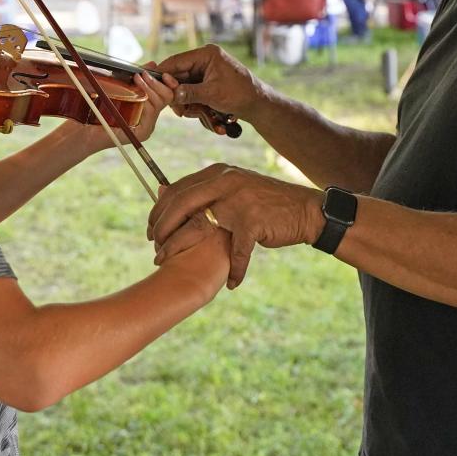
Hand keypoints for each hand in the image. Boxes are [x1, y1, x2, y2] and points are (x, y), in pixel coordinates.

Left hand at [84, 66, 176, 151]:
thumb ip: (137, 77)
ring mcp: (147, 127)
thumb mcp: (120, 86)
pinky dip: (146, 98)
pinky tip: (135, 90)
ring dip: (149, 86)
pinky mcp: (143, 133)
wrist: (84, 128)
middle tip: (142, 74)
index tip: (161, 72)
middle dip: (156, 82)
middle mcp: (149, 119)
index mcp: (146, 108)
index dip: (166, 81)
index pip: (166, 93)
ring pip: (160, 102)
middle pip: (167, 97)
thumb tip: (153, 64)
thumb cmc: (97, 106)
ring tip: (137, 78)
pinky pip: (151, 112)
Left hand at [148, 163, 323, 288]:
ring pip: (198, 226)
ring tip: (171, 264)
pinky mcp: (252, 222)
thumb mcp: (232, 187)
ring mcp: (238, 201)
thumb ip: (202, 189)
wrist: (305, 210)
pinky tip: (231, 282)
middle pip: (180, 204)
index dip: (159, 209)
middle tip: (154, 246)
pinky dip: (234, 270)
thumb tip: (162, 188)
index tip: (151, 227)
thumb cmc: (265, 202)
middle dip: (162, 227)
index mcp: (218, 173)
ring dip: (180, 247)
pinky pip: (235, 252)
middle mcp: (225, 182)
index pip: (178, 188)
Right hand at [154, 44, 263, 123]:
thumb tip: (168, 93)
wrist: (259, 104)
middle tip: (176, 109)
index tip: (150, 84)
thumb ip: (188, 92)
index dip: (163, 73)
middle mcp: (205, 60)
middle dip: (176, 93)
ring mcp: (206, 71)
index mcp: (207, 54)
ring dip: (185, 101)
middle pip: (178, 75)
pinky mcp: (208, 82)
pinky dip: (193, 102)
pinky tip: (199, 112)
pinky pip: (192, 91)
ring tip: (192, 113)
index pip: (177, 61)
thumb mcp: (211, 94)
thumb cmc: (240, 94)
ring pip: (184, 86)